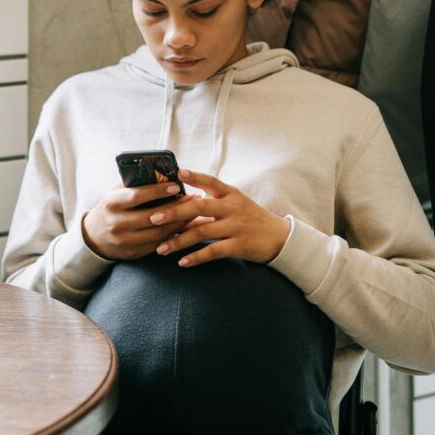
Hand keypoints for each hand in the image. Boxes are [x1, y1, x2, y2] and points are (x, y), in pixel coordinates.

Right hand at [83, 182, 197, 260]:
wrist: (94, 237)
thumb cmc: (111, 207)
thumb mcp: (115, 192)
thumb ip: (133, 182)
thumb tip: (161, 171)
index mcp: (111, 203)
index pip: (137, 196)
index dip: (158, 191)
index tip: (176, 186)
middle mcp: (116, 223)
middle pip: (152, 216)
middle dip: (175, 207)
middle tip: (193, 198)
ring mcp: (124, 240)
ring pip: (158, 233)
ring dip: (179, 223)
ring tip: (193, 212)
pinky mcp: (132, 253)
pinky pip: (157, 244)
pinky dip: (173, 235)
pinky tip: (183, 226)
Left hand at [148, 169, 289, 267]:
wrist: (280, 238)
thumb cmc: (251, 220)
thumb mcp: (233, 207)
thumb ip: (208, 209)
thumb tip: (179, 212)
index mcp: (230, 194)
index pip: (210, 181)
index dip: (194, 176)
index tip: (177, 172)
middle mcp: (232, 207)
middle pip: (199, 207)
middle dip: (174, 213)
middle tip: (154, 218)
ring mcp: (236, 226)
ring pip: (201, 232)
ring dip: (178, 241)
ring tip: (161, 248)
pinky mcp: (239, 245)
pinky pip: (212, 251)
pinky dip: (195, 257)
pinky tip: (182, 262)